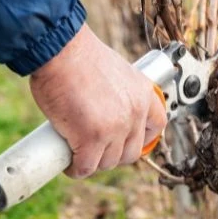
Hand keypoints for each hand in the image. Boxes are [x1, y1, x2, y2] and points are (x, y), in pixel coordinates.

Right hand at [29, 24, 167, 178]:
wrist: (61, 50)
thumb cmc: (78, 55)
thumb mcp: (114, 70)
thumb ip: (118, 92)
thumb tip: (105, 109)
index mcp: (142, 93)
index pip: (157, 125)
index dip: (142, 137)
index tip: (126, 140)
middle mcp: (134, 112)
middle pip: (131, 152)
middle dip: (112, 154)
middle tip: (94, 147)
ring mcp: (115, 128)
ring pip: (108, 162)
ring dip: (92, 161)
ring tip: (77, 152)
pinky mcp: (91, 139)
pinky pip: (85, 167)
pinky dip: (75, 169)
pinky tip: (68, 162)